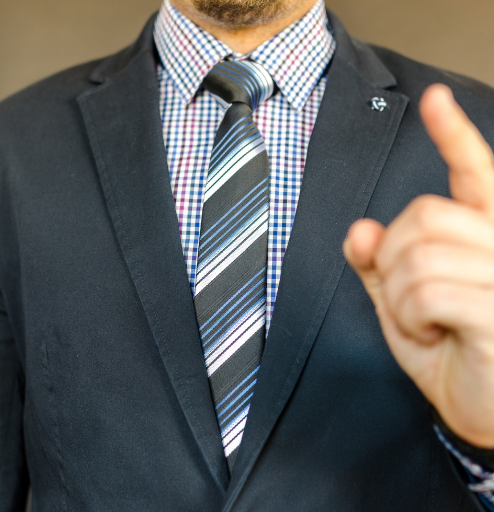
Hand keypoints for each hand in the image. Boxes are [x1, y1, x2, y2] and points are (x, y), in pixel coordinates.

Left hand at [343, 84, 493, 447]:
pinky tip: (434, 331)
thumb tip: (360, 230)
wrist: (481, 409)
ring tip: (426, 320)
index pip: (475, 173)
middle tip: (406, 295)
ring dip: (400, 294)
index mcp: (486, 237)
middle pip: (422, 215)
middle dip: (392, 258)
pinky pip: (427, 290)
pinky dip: (410, 315)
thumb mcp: (403, 305)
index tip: (434, 99)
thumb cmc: (448, 352)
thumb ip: (380, 265)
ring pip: (419, 254)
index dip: (453, 134)